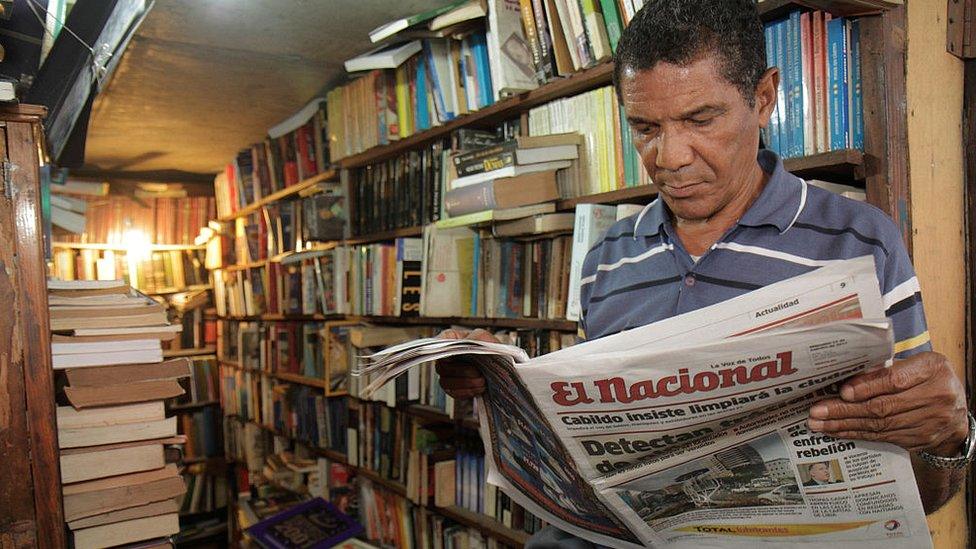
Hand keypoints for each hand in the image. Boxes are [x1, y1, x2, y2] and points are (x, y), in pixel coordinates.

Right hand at [434, 328, 497, 398]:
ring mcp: (447, 373)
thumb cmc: (489, 348)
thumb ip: (478, 336)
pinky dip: (468, 391)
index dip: (442, 350)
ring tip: (482, 380)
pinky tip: (479, 387)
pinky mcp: (452, 388)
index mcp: (451, 339)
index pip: (439, 342)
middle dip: (462, 371)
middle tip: (478, 372)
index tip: (452, 356)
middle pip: (441, 367)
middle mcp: (445, 356)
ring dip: (466, 383)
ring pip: (446, 382)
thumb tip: (470, 340)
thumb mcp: (486, 338)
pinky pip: (454, 393)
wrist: (498, 366)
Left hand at [807, 352, 968, 455]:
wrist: (957, 415)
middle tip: (818, 411)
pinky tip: (838, 431)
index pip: (895, 380)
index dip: (867, 387)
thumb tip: (850, 378)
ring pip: (880, 425)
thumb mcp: (918, 364)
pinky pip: (883, 437)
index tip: (843, 391)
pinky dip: (858, 434)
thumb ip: (889, 368)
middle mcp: (936, 397)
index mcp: (933, 369)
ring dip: (845, 425)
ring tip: (819, 424)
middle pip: (883, 406)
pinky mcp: (919, 440)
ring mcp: (929, 423)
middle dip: (845, 410)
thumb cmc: (930, 380)